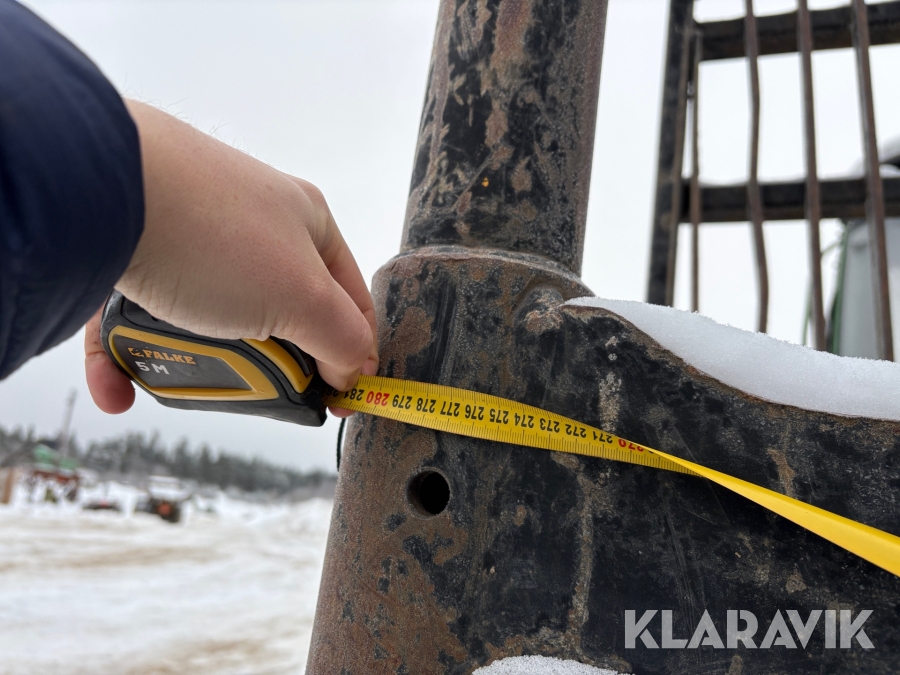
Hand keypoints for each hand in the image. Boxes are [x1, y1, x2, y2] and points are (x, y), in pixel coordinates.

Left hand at [84, 100, 377, 415]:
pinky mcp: (131, 252)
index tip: (336, 401)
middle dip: (266, 361)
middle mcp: (251, 223)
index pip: (349, 296)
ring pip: (204, 317)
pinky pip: (140, 316)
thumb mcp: (301, 298)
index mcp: (306, 221)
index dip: (351, 350)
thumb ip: (341, 338)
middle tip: (255, 391)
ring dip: (194, 360)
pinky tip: (119, 386)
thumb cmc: (216, 238)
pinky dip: (132, 357)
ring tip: (178, 381)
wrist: (95, 190)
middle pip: (276, 311)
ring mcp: (189, 235)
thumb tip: (355, 370)